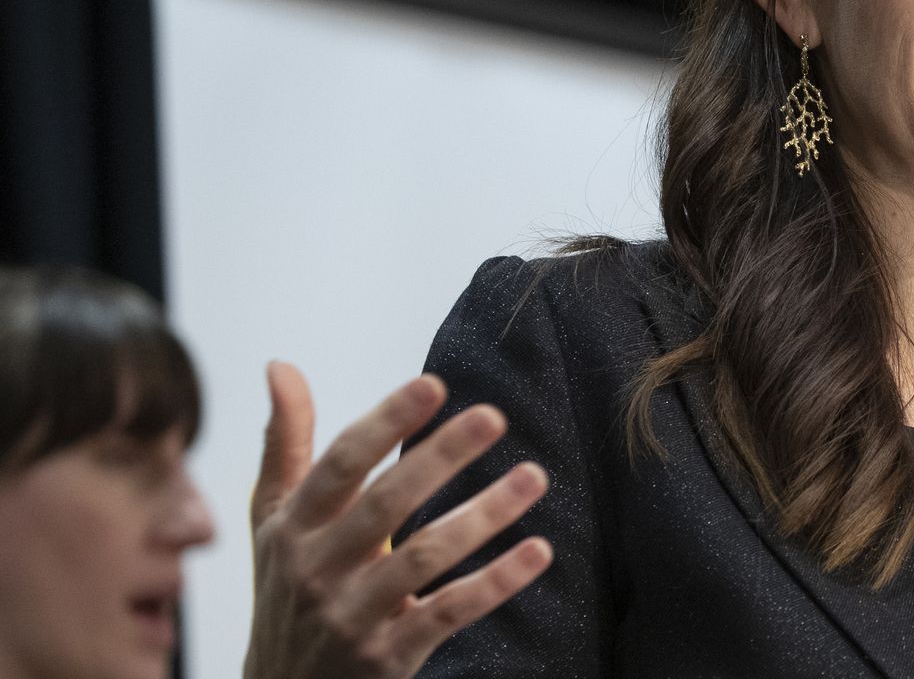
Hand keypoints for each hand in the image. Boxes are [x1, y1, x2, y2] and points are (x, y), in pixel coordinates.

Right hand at [242, 362, 553, 678]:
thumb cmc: (286, 589)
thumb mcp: (271, 521)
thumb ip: (284, 444)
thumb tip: (281, 366)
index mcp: (294, 527)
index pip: (339, 465)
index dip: (385, 422)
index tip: (434, 385)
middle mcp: (317, 569)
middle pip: (384, 504)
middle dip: (439, 458)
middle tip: (493, 416)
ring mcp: (351, 616)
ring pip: (424, 558)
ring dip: (482, 516)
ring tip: (534, 477)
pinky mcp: (386, 657)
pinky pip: (447, 614)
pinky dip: (494, 583)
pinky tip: (537, 550)